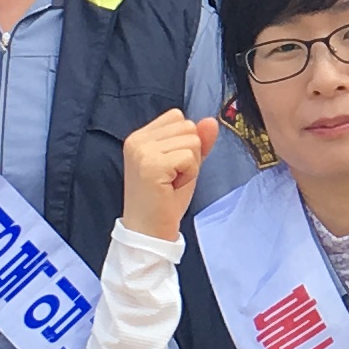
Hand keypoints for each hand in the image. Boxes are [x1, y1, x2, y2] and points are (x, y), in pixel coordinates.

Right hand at [119, 111, 218, 243]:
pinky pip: (190, 157)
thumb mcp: (184, 164)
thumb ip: (198, 141)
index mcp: (140, 136)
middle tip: (172, 177)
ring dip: (190, 165)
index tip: (171, 167)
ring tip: (171, 182)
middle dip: (189, 153)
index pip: (178, 117)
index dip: (184, 143)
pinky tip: (172, 187)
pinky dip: (190, 174)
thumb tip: (211, 121)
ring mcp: (143, 151)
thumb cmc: (164, 200)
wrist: (149, 231)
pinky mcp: (152, 164)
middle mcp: (137, 139)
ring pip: (192, 140)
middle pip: (188, 126)